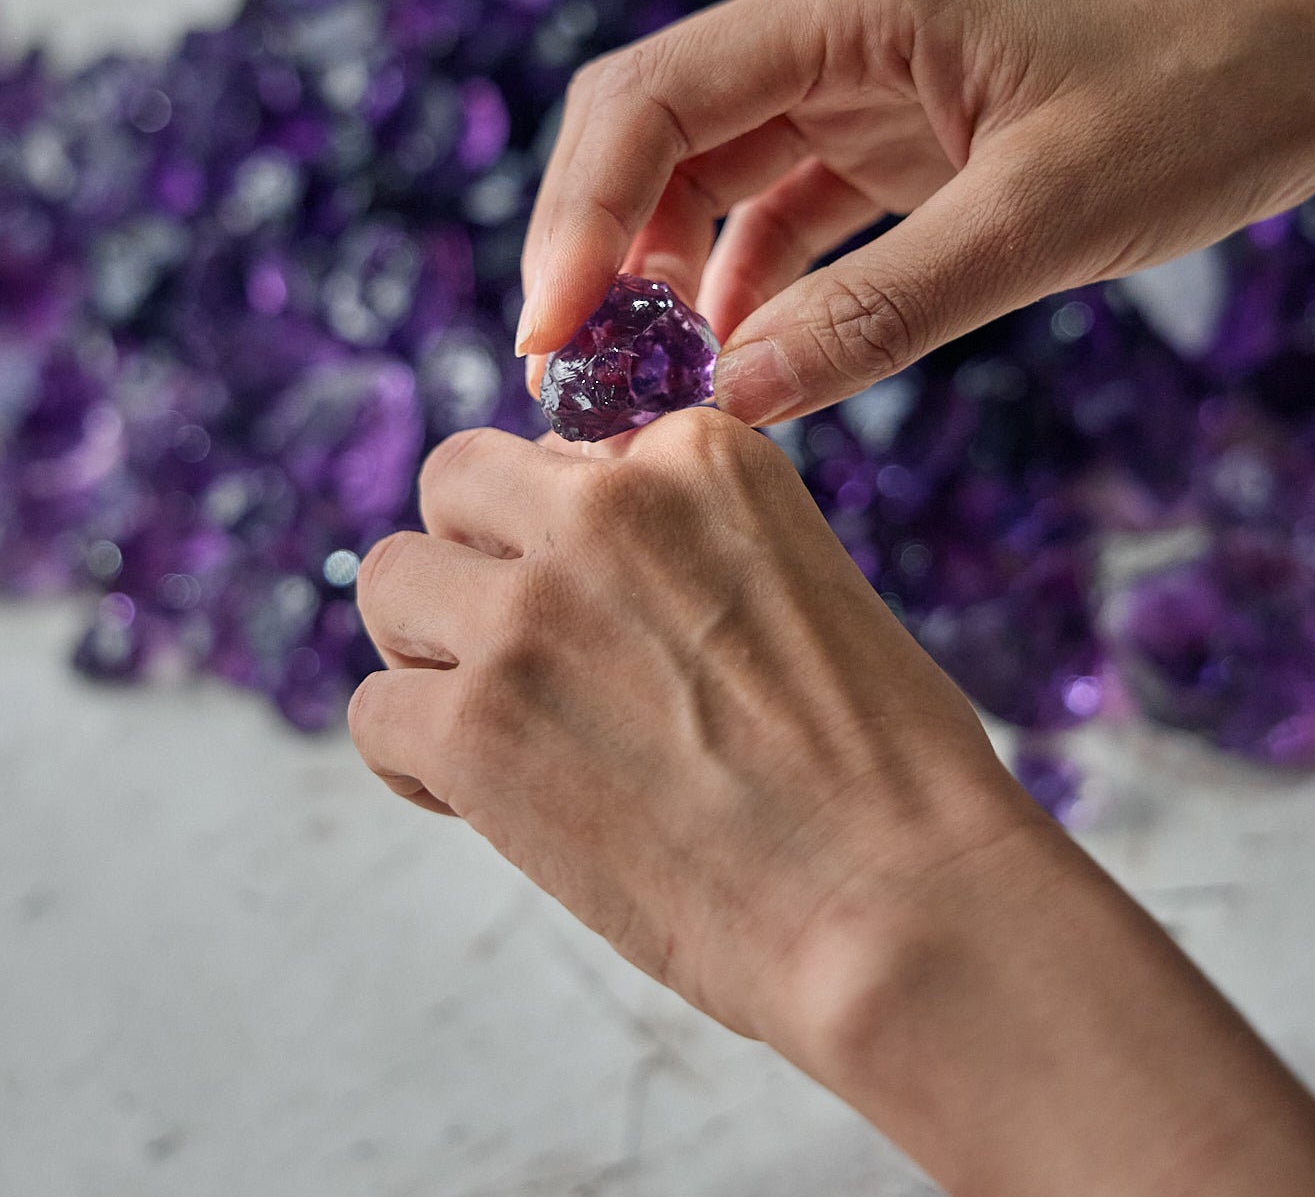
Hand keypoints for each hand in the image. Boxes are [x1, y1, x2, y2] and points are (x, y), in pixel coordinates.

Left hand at [348, 408, 1314, 1196]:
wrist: (901, 907)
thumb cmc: (881, 770)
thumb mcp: (799, 581)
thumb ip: (681, 540)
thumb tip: (568, 552)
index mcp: (701, 456)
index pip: (558, 448)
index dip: (560, 529)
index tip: (588, 601)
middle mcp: (606, 505)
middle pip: (453, 482)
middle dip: (471, 557)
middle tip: (515, 645)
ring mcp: (531, 611)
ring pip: (389, 582)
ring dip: (428, 649)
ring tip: (496, 722)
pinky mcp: (477, 725)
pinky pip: (373, 711)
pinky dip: (412, 758)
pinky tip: (482, 797)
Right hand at [517, 0, 1314, 424]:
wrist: (1314, 71)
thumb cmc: (1201, 105)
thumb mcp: (1043, 217)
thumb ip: (885, 309)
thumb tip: (735, 400)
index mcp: (847, 3)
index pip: (653, 97)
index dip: (580, 216)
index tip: (551, 333)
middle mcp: (831, 31)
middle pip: (654, 132)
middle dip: (601, 249)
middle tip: (575, 376)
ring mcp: (859, 83)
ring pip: (707, 175)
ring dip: (666, 275)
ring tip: (644, 385)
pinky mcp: (895, 138)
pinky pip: (783, 212)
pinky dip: (748, 285)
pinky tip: (734, 359)